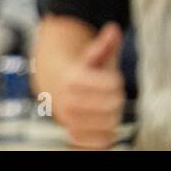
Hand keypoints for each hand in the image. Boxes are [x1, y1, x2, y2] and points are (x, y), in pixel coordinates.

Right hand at [55, 22, 124, 148]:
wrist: (54, 86)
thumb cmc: (81, 71)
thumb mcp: (92, 56)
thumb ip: (104, 44)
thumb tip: (114, 28)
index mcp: (73, 78)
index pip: (113, 85)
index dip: (115, 81)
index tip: (111, 80)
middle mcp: (68, 99)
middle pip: (114, 106)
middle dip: (115, 100)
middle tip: (109, 96)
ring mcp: (69, 119)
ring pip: (109, 125)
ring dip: (112, 117)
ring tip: (105, 110)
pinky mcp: (73, 134)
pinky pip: (99, 142)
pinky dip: (104, 135)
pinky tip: (102, 126)